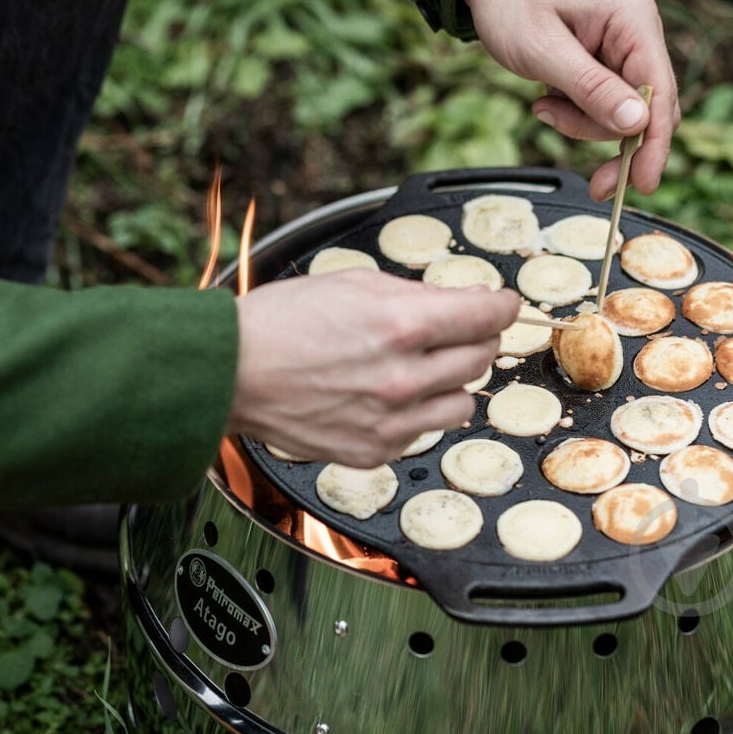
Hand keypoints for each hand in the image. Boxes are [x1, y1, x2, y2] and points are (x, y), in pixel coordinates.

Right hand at [229, 270, 519, 467]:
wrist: (230, 373)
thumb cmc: (279, 322)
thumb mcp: (351, 283)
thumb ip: (412, 295)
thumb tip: (455, 304)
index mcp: (402, 324)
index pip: (488, 316)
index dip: (501, 305)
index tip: (501, 305)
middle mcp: (404, 377)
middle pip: (482, 357)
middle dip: (472, 338)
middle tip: (449, 331)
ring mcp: (391, 421)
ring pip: (462, 402)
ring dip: (448, 381)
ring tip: (413, 369)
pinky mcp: (374, 450)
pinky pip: (422, 431)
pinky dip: (414, 413)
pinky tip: (381, 396)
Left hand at [461, 0, 679, 200]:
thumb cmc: (514, 4)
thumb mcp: (544, 50)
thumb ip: (590, 88)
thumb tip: (636, 124)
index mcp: (632, 22)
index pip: (660, 91)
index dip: (655, 142)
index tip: (643, 182)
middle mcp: (637, 36)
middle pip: (648, 111)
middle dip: (614, 143)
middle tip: (596, 183)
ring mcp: (623, 52)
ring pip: (622, 117)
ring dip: (582, 125)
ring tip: (544, 107)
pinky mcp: (606, 67)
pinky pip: (602, 109)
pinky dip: (575, 116)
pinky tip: (547, 103)